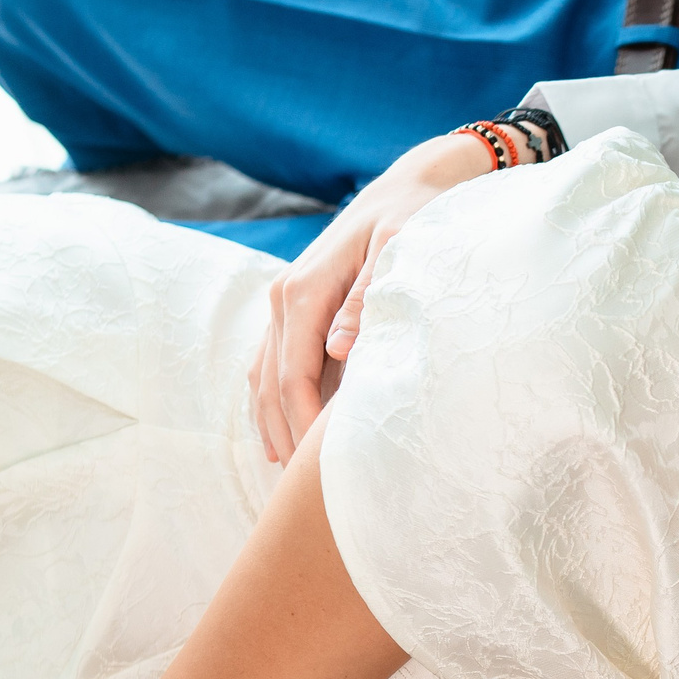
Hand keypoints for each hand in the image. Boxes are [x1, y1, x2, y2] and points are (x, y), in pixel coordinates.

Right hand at [249, 132, 490, 461]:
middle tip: (302, 494)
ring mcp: (285, 302)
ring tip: (288, 476)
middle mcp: (285, 297)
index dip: (302, 424)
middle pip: (272, 383)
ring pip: (264, 377)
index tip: (314, 469)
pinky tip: (280, 439)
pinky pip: (272, 364)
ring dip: (273, 425)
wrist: (411, 184)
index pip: (293, 374)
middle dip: (285, 436)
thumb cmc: (414, 218)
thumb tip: (339, 351)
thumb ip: (367, 301)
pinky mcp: (296, 308)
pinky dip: (272, 402)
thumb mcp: (399, 252)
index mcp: (304, 290)